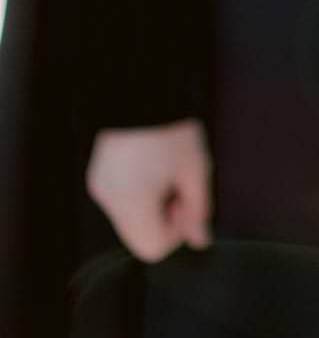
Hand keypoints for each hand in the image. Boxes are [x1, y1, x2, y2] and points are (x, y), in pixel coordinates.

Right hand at [86, 118, 212, 261]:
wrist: (141, 89)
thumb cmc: (171, 127)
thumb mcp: (195, 168)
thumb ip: (199, 208)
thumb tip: (201, 239)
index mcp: (133, 202)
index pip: (154, 248)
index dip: (178, 231)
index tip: (186, 201)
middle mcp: (110, 201)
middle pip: (139, 236)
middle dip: (165, 218)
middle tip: (178, 184)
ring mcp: (101, 188)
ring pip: (130, 220)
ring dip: (152, 207)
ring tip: (165, 172)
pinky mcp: (98, 177)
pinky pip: (121, 201)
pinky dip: (139, 195)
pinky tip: (151, 167)